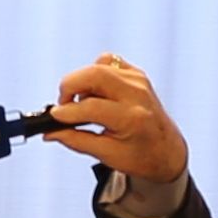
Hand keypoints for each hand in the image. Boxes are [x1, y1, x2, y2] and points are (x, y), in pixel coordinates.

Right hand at [51, 53, 184, 195]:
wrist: (167, 151)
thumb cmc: (141, 156)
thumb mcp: (107, 154)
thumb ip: (75, 140)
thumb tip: (50, 131)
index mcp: (133, 118)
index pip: (91, 106)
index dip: (67, 112)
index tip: (54, 119)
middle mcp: (137, 94)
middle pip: (94, 74)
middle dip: (70, 86)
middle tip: (64, 105)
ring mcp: (139, 81)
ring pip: (99, 65)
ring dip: (82, 81)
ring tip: (82, 102)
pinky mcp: (136, 74)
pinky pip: (108, 62)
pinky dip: (95, 74)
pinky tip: (95, 93)